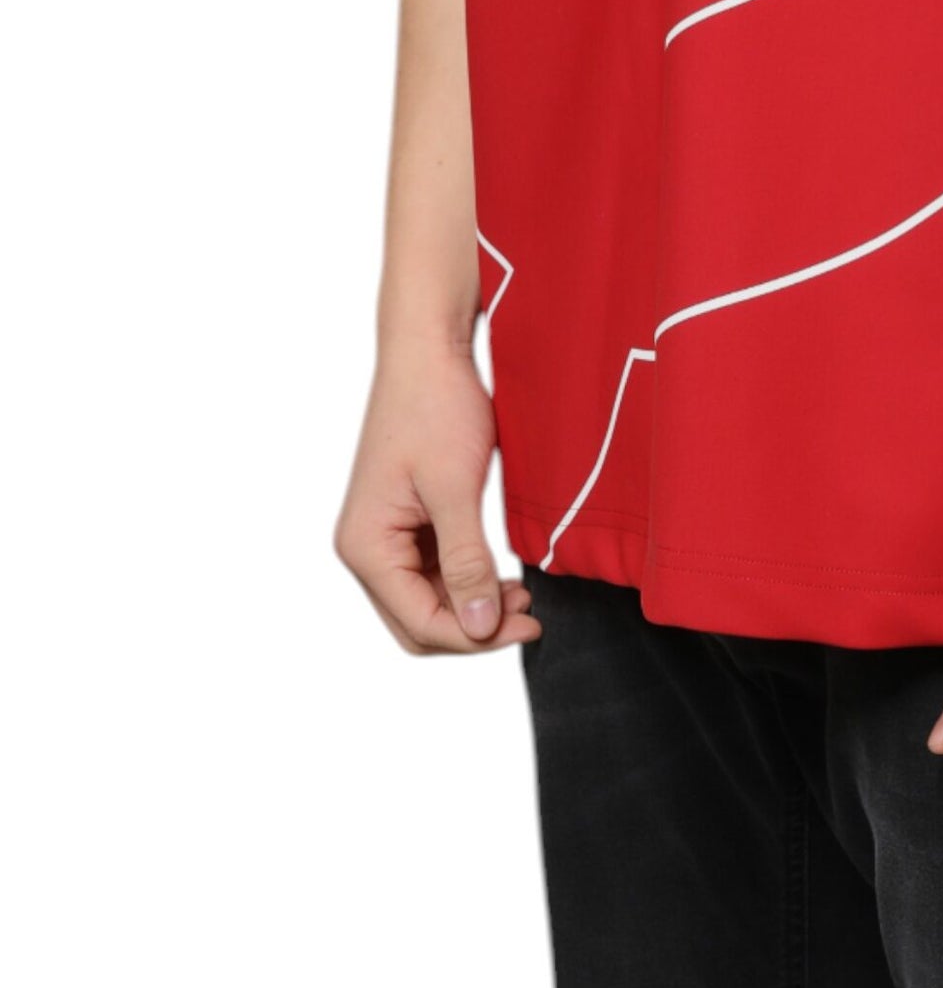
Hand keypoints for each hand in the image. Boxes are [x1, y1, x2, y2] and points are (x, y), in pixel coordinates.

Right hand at [335, 341, 539, 655]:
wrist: (429, 350)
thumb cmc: (436, 407)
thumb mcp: (455, 489)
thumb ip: (466, 563)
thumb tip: (480, 628)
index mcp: (366, 545)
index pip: (418, 623)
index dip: (475, 637)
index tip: (530, 625)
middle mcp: (367, 548)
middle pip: (418, 621)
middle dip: (473, 629)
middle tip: (531, 618)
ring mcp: (386, 536)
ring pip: (428, 601)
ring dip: (473, 607)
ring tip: (525, 598)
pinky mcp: (408, 521)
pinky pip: (435, 572)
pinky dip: (468, 581)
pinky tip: (504, 578)